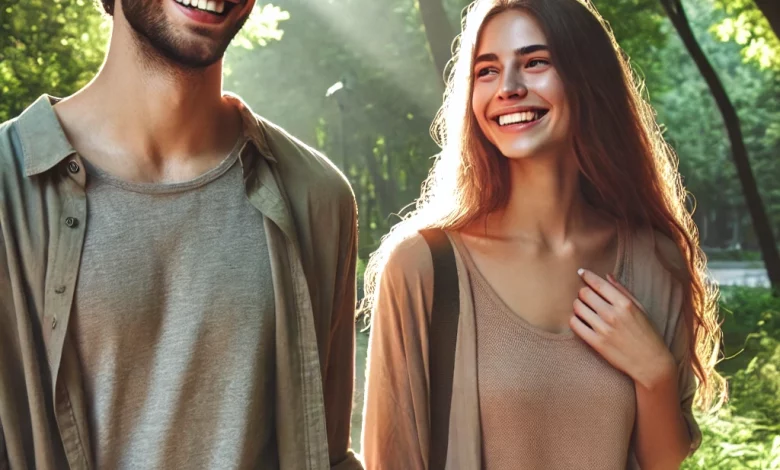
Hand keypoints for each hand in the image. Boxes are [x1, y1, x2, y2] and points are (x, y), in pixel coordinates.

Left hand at [570, 269, 675, 389]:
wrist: (651, 363)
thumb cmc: (648, 334)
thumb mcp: (640, 309)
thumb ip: (622, 291)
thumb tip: (607, 276)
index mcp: (624, 304)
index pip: (598, 284)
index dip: (587, 275)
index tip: (581, 272)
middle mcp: (612, 314)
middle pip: (584, 293)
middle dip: (583, 292)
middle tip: (586, 296)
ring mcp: (603, 329)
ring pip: (578, 307)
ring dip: (578, 305)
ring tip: (584, 309)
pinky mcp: (596, 343)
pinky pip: (575, 324)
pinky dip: (575, 319)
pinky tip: (581, 321)